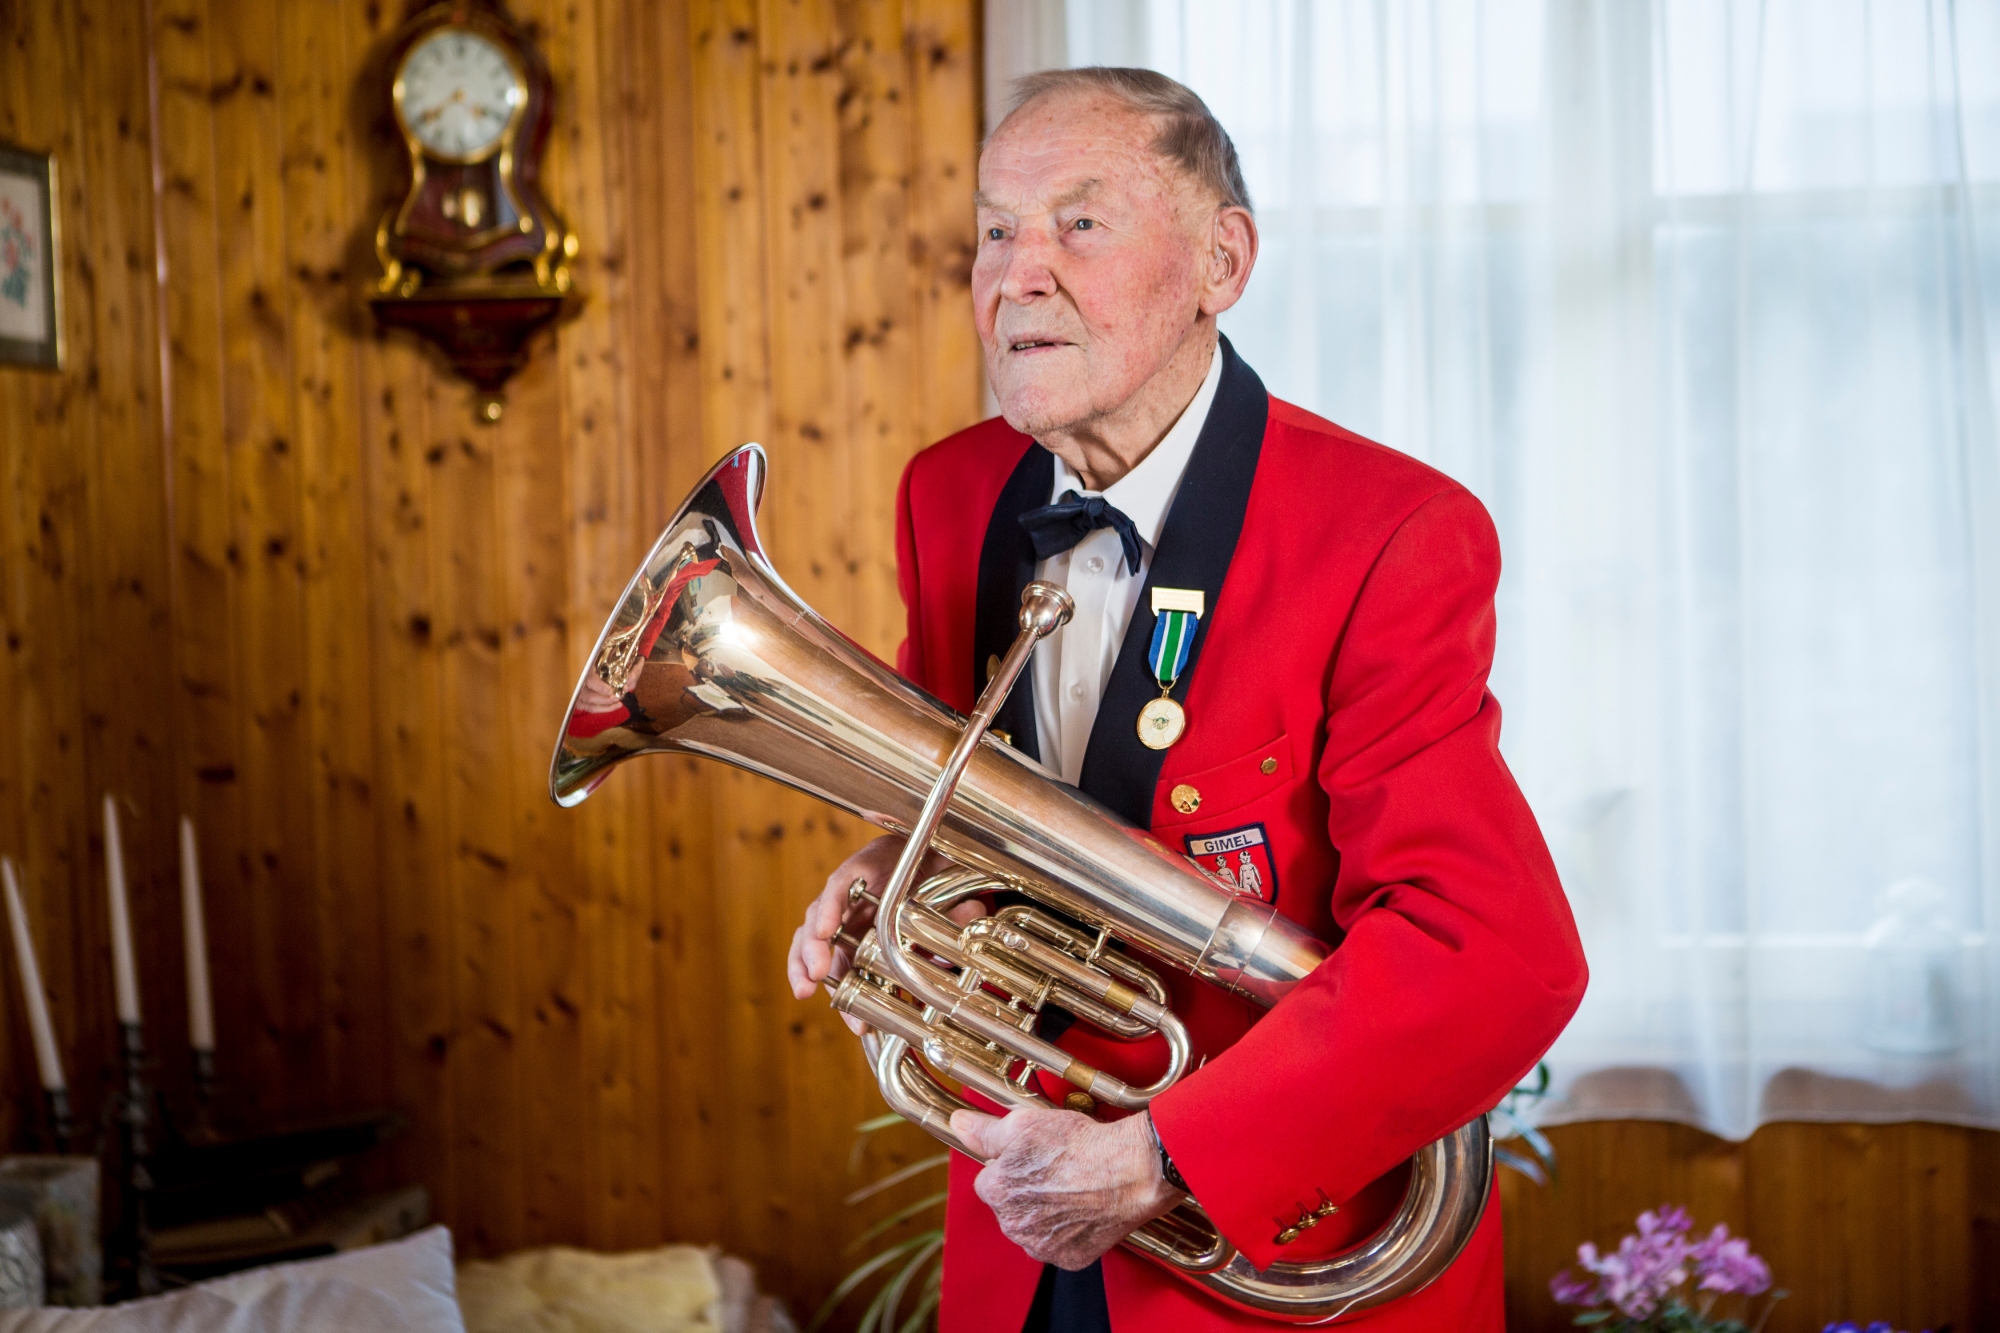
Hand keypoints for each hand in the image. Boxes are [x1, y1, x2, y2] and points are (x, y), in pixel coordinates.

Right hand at [786, 836, 969, 1032]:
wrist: (929, 859)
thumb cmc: (930, 859)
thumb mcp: (945, 870)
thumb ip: (957, 893)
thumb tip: (974, 912)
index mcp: (869, 866)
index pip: (842, 882)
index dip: (830, 906)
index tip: (824, 930)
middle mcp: (850, 892)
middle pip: (818, 915)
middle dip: (811, 946)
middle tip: (817, 973)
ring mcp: (848, 917)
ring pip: (815, 940)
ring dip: (805, 967)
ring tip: (805, 992)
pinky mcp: (853, 939)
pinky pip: (838, 961)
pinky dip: (837, 987)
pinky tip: (848, 1015)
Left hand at [950, 1106, 1182, 1269]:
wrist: (1128, 1170)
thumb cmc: (1077, 1144)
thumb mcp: (1024, 1123)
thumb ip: (985, 1130)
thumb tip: (958, 1124)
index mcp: (996, 1192)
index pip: (988, 1180)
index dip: (1009, 1165)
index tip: (1032, 1157)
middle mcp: (1013, 1225)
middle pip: (1010, 1207)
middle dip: (1025, 1192)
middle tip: (1055, 1170)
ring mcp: (1042, 1246)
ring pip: (1034, 1228)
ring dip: (1044, 1214)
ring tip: (1071, 1188)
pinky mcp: (1069, 1258)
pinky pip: (1061, 1245)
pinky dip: (1069, 1231)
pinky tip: (1083, 1209)